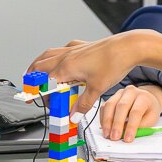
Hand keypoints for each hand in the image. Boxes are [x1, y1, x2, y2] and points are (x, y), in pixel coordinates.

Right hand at [28, 30, 157, 116]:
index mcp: (66, 67)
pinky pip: (61, 51)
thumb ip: (83, 104)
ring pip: (47, 56)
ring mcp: (72, 49)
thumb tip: (74, 115)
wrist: (128, 47)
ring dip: (40, 66)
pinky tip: (61, 62)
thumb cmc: (114, 62)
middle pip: (39, 66)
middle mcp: (66, 56)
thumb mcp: (97, 89)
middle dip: (33, 79)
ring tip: (37, 75)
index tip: (34, 100)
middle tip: (33, 90)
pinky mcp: (81, 46)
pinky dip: (55, 58)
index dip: (38, 94)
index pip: (44, 83)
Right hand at [99, 84, 161, 142]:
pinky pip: (104, 107)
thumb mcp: (151, 120)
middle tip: (115, 137)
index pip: (136, 111)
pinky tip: (105, 128)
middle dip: (117, 124)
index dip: (131, 126)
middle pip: (121, 106)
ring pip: (110, 105)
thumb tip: (126, 134)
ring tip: (107, 134)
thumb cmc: (148, 110)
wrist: (146, 100)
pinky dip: (103, 119)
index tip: (128, 139)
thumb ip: (140, 127)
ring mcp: (120, 93)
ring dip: (107, 122)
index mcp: (144, 97)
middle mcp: (131, 92)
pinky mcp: (112, 97)